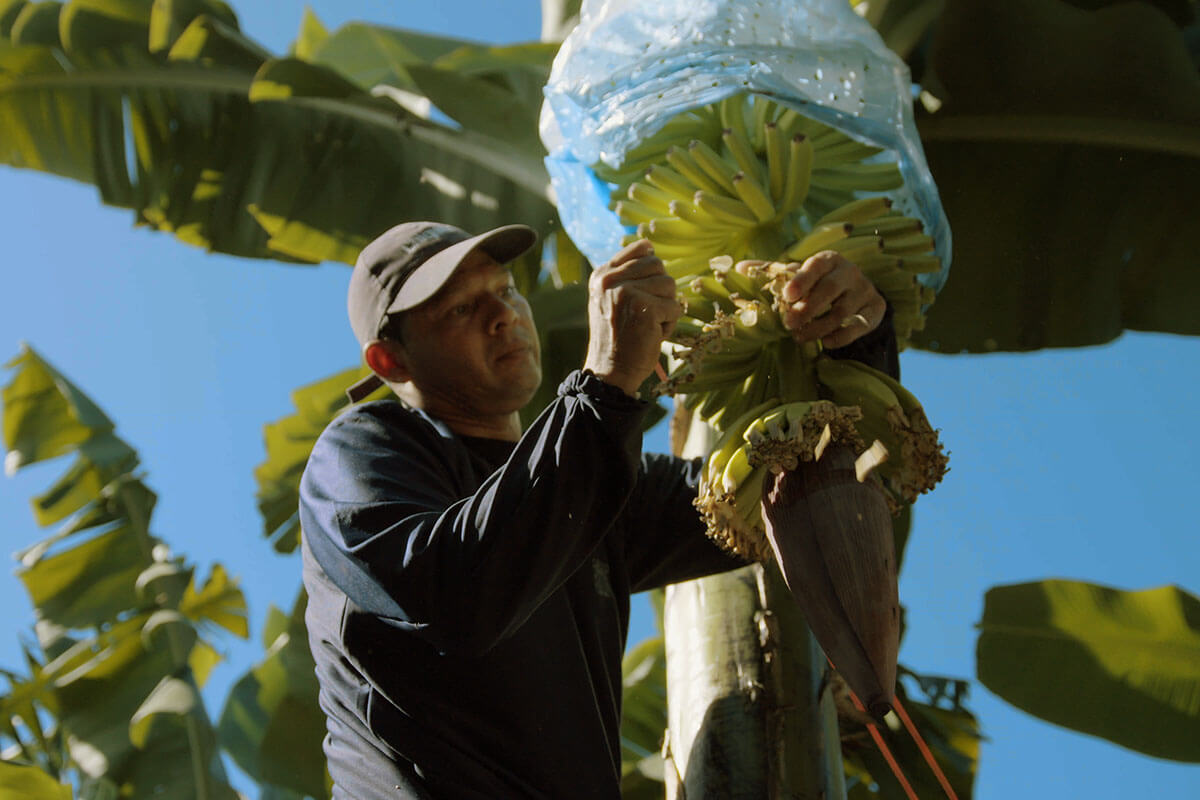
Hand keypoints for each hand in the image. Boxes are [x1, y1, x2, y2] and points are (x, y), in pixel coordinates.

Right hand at [584, 239, 680, 396]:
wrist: (609, 372)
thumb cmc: (616, 338)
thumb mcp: (609, 300)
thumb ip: (624, 276)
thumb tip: (650, 249)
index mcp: (602, 275)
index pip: (641, 248)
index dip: (652, 267)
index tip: (646, 289)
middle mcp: (610, 280)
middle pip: (658, 265)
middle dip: (660, 290)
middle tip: (646, 313)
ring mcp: (626, 292)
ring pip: (669, 285)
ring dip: (666, 307)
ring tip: (647, 325)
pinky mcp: (644, 308)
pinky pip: (675, 307)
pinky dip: (669, 324)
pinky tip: (652, 336)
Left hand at [742, 251, 884, 348]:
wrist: (857, 293)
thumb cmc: (819, 282)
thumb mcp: (799, 275)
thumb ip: (772, 272)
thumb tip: (740, 267)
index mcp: (828, 259)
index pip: (816, 265)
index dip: (802, 279)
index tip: (787, 295)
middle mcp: (849, 271)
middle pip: (830, 289)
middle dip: (808, 308)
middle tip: (788, 324)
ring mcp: (865, 290)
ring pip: (843, 311)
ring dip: (819, 327)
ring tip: (799, 337)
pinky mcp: (875, 309)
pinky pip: (860, 325)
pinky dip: (842, 336)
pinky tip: (825, 343)